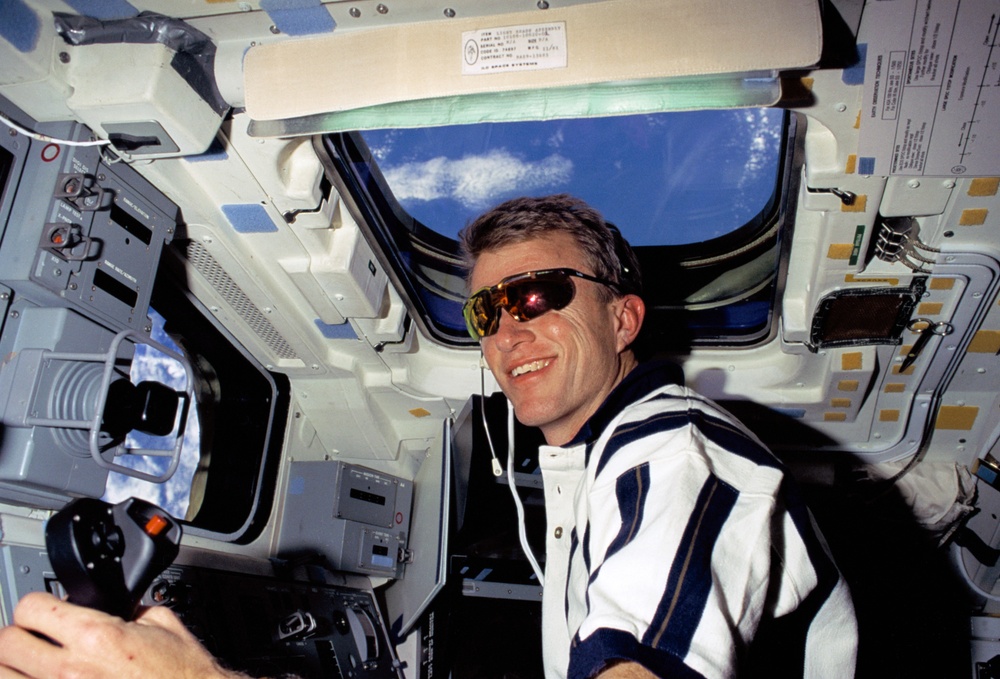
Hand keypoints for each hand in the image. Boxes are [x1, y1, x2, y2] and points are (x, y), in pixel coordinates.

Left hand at [0, 592, 246, 678]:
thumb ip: (129, 610)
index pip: (31, 607)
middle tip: (34, 638)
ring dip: (14, 668)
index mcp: (96, 636)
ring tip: (32, 666)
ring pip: (4, 676)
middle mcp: (70, 670)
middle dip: (18, 635)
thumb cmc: (183, 674)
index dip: (37, 604)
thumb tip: (113, 605)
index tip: (45, 609)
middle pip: (6, 643)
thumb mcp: (163, 624)